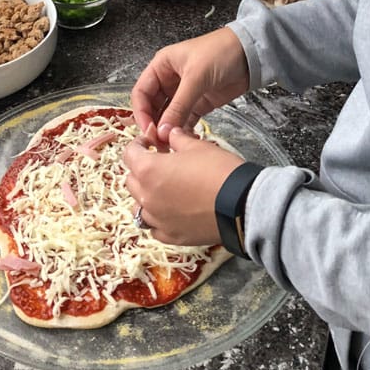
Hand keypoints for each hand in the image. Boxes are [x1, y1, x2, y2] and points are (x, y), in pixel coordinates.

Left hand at [123, 127, 243, 244]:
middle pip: (131, 180)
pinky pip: (154, 226)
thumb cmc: (218, 171)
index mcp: (149, 170)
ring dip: (147, 195)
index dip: (139, 144)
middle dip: (141, 169)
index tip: (150, 142)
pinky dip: (158, 217)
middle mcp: (147, 197)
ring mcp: (157, 219)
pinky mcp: (170, 236)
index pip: (129, 154)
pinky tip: (171, 210)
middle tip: (160, 163)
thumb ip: (177, 138)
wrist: (240, 204)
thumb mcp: (197, 146)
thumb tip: (170, 133)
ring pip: (139, 206)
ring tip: (165, 188)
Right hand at [130, 28, 249, 144]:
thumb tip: (163, 130)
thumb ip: (179, 105)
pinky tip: (184, 140)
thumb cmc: (220, 51)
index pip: (141, 92)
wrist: (250, 54)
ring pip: (168, 116)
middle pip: (153, 107)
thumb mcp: (196, 77)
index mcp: (162, 66)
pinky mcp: (199, 103)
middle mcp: (169, 80)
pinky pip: (185, 120)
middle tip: (158, 142)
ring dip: (167, 130)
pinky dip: (183, 130)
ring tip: (169, 145)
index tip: (147, 130)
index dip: (141, 112)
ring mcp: (184, 93)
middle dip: (154, 124)